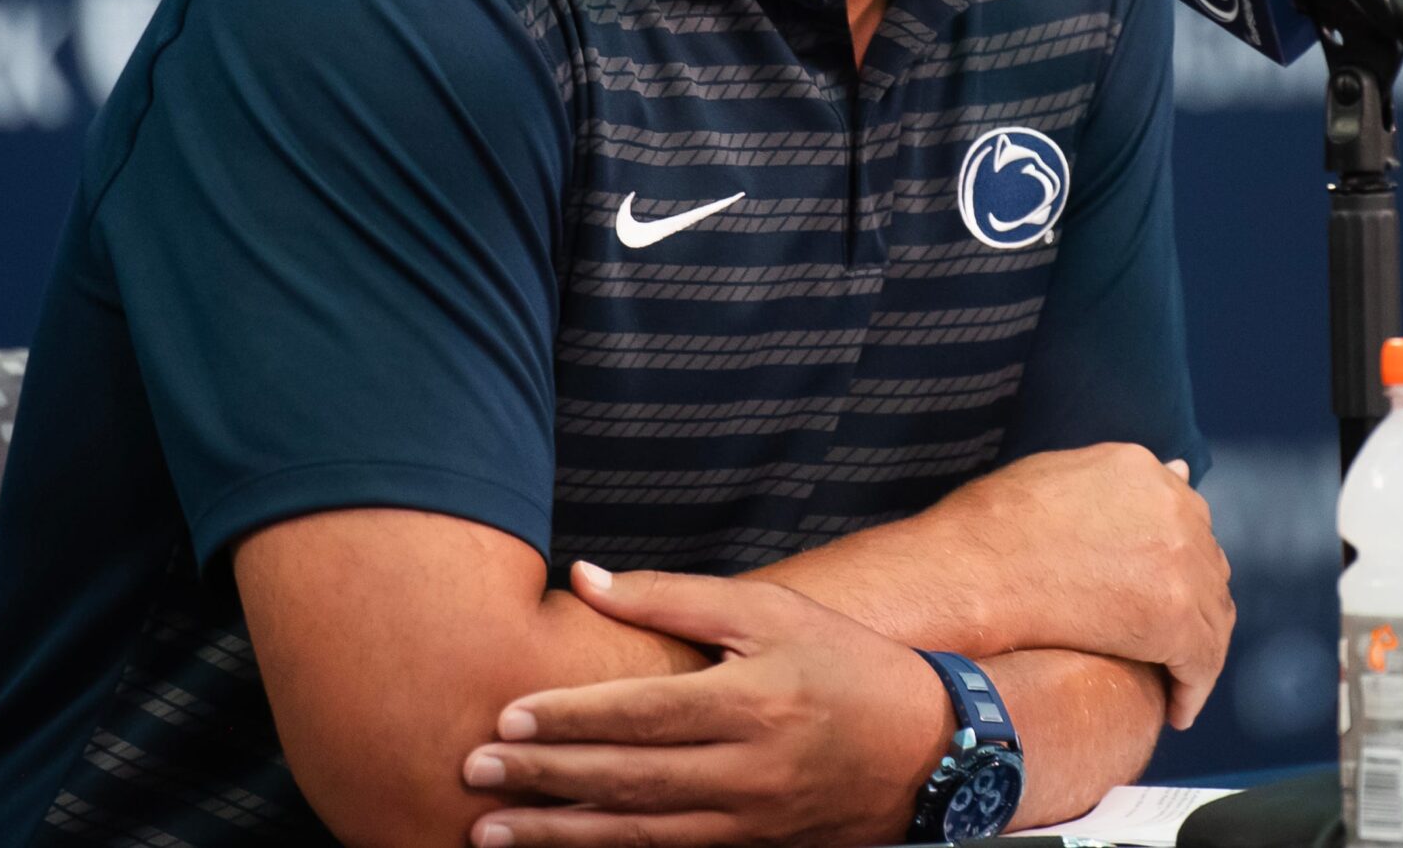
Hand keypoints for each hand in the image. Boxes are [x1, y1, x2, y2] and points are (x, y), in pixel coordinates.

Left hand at [462, 561, 953, 847]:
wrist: (929, 750)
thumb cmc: (845, 664)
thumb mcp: (771, 610)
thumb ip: (672, 597)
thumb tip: (585, 579)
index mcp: (752, 699)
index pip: (642, 713)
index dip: (570, 718)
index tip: (506, 719)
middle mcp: (749, 768)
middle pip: (627, 778)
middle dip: (543, 779)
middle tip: (473, 775)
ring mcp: (750, 820)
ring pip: (636, 833)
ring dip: (558, 835)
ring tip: (490, 834)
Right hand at [939, 442, 1232, 728]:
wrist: (970, 572)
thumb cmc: (990, 531)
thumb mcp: (1053, 476)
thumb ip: (1116, 483)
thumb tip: (1176, 470)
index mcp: (1140, 469)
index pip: (1184, 520)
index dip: (1175, 565)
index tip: (1161, 595)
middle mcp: (1173, 506)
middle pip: (1206, 566)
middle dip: (1192, 606)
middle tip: (1170, 647)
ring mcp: (1179, 558)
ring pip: (1212, 614)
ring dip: (1196, 651)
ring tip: (1174, 684)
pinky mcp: (1174, 615)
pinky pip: (1201, 661)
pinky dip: (1192, 689)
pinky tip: (1176, 709)